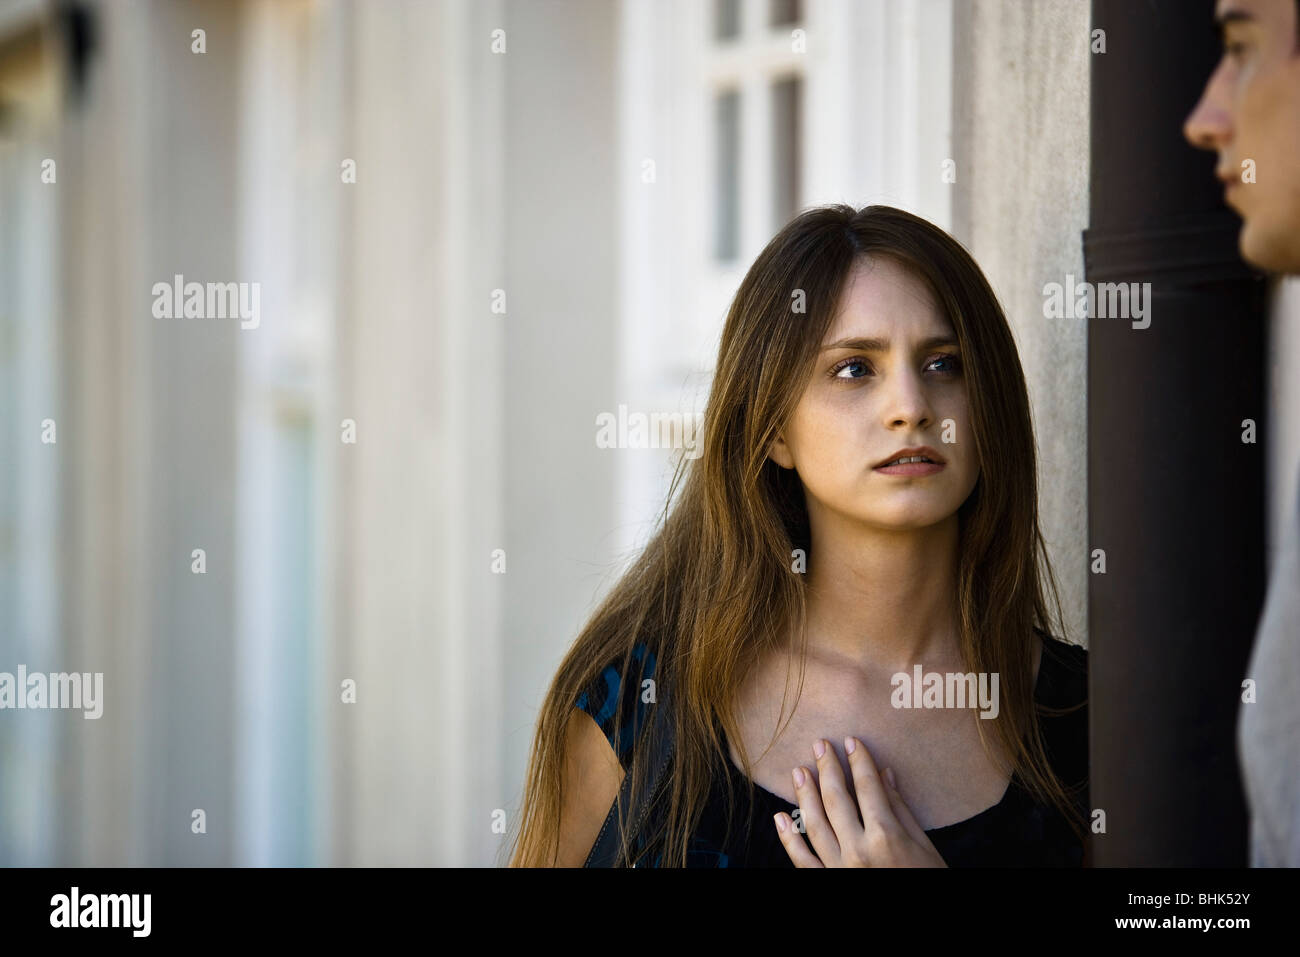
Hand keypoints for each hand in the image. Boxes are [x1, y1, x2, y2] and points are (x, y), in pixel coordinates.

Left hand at [773, 736, 946, 866]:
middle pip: (836, 799)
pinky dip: (788, 840)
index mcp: (886, 836)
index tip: (851, 741)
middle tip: (819, 745)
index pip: (867, 787)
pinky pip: (802, 861)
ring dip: (804, 795)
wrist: (918, 924)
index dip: (859, 761)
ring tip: (799, 771)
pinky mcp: (828, 883)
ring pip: (814, 824)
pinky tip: (780, 817)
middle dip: (827, 768)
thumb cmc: (928, 879)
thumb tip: (884, 773)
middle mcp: (859, 850)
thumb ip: (900, 809)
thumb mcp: (924, 846)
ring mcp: (840, 868)